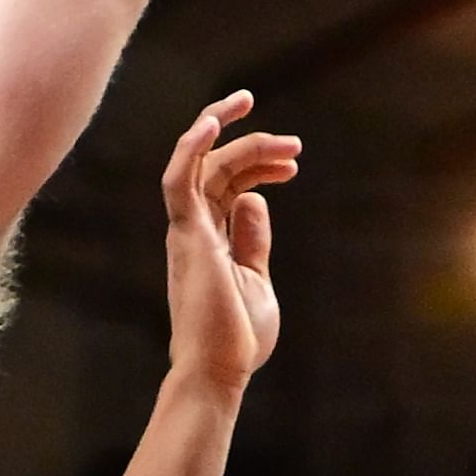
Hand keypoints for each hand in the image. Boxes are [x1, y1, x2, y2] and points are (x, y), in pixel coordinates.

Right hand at [162, 91, 297, 392]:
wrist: (220, 370)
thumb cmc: (237, 337)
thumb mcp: (256, 280)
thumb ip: (253, 240)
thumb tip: (255, 200)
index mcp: (209, 239)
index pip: (227, 185)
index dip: (258, 166)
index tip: (293, 166)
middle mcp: (193, 229)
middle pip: (217, 168)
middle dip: (255, 146)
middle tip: (295, 144)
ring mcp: (187, 231)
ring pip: (199, 163)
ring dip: (225, 131)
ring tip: (251, 105)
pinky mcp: (188, 236)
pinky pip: (180, 179)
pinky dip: (191, 146)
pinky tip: (213, 122)